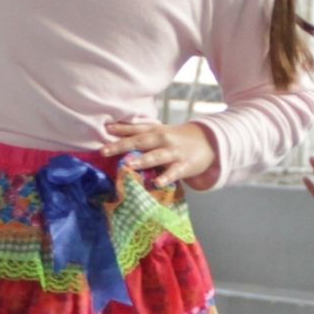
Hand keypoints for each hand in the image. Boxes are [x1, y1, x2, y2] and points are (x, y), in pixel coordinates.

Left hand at [102, 117, 216, 190]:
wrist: (208, 142)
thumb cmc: (176, 139)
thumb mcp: (160, 132)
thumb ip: (140, 134)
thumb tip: (113, 134)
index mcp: (155, 131)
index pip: (135, 129)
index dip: (120, 129)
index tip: (105, 129)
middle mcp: (163, 139)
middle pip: (140, 142)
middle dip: (122, 146)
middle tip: (104, 151)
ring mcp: (173, 152)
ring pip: (155, 156)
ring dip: (142, 160)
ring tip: (128, 164)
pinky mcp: (184, 166)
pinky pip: (173, 173)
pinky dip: (165, 178)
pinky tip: (156, 184)